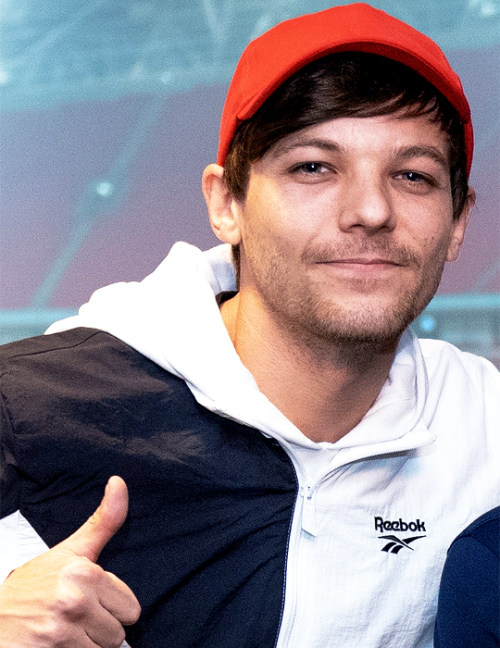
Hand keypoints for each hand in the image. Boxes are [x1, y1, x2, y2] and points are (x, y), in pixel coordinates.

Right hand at [0, 476, 140, 646]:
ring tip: (65, 631)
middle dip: (101, 628)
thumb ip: (103, 522)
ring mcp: (62, 631)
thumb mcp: (70, 551)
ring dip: (87, 645)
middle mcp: (75, 599)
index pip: (131, 608)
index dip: (111, 607)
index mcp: (84, 571)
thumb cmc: (34, 587)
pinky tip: (57, 646)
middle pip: (119, 632)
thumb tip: (119, 482)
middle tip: (75, 617)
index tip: (87, 599)